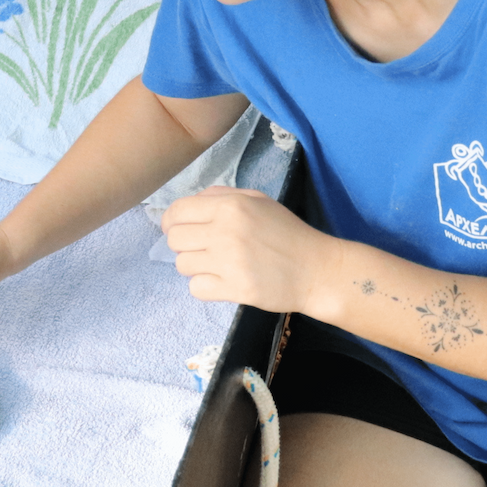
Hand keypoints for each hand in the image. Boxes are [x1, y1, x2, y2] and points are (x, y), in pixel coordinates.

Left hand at [160, 186, 342, 314]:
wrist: (316, 269)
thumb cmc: (287, 232)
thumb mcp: (258, 201)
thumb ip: (222, 196)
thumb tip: (189, 204)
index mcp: (229, 206)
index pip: (177, 212)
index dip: (171, 221)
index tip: (176, 229)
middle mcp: (225, 232)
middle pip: (175, 239)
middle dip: (184, 244)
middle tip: (202, 249)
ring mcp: (229, 262)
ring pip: (182, 265)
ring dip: (195, 266)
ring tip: (216, 265)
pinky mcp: (235, 289)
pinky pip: (196, 288)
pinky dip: (205, 286)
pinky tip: (222, 281)